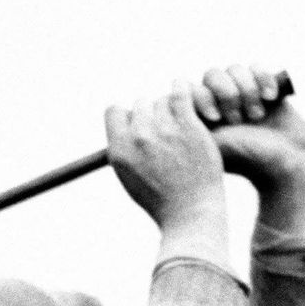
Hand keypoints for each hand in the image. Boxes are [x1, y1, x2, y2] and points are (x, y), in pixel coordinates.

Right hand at [105, 82, 226, 234]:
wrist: (190, 214)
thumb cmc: (161, 202)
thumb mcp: (130, 179)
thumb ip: (125, 150)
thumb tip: (125, 124)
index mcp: (119, 151)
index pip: (114, 111)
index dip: (127, 117)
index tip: (139, 126)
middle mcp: (138, 137)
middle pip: (140, 104)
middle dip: (152, 115)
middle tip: (166, 132)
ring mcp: (163, 129)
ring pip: (162, 101)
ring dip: (171, 110)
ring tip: (182, 128)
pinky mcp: (187, 124)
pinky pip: (181, 92)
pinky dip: (183, 90)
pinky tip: (188, 99)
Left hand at [188, 64, 304, 232]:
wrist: (284, 166)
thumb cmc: (246, 161)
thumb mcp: (212, 144)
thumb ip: (190, 126)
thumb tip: (169, 107)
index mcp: (202, 116)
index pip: (193, 88)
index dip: (203, 97)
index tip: (215, 118)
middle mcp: (220, 102)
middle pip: (213, 75)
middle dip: (227, 93)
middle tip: (236, 119)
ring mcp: (242, 94)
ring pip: (236, 69)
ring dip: (247, 90)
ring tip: (256, 115)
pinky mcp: (264, 87)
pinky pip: (258, 67)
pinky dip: (264, 79)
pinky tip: (270, 99)